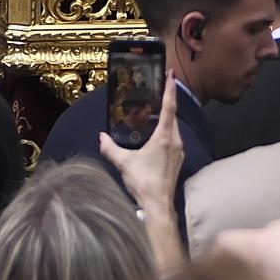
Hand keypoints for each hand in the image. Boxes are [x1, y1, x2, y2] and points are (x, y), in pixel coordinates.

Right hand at [92, 80, 188, 215]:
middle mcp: (175, 141)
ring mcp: (179, 151)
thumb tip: (100, 136)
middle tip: (157, 91)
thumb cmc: (144, 182)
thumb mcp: (123, 163)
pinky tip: (155, 135)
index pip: (169, 107)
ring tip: (154, 111)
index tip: (171, 74)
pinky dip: (166, 132)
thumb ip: (110, 148)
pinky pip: (173, 139)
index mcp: (165, 137)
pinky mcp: (177, 160)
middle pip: (173, 116)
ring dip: (166, 118)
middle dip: (166, 102)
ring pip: (174, 128)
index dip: (170, 89)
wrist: (158, 205)